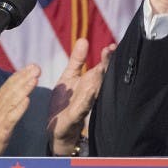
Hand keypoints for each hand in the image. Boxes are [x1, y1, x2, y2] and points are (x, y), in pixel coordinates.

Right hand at [0, 64, 40, 156]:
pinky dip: (19, 108)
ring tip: (34, 79)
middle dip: (25, 77)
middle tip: (37, 67)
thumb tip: (20, 89)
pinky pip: (11, 117)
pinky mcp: (2, 128)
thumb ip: (8, 100)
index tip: (33, 66)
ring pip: (13, 99)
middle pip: (12, 88)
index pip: (10, 84)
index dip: (21, 74)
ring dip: (24, 88)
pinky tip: (27, 100)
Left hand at [48, 38, 114, 154]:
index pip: (101, 68)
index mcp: (90, 82)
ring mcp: (84, 105)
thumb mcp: (69, 77)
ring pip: (94, 91)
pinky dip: (87, 99)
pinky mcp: (75, 116)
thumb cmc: (65, 102)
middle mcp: (91, 93)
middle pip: (101, 77)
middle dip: (106, 65)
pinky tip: (90, 89)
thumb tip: (84, 39)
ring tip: (101, 67)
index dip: (107, 58)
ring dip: (98, 80)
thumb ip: (77, 60)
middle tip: (110, 51)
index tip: (111, 46)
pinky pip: (82, 107)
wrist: (56, 128)